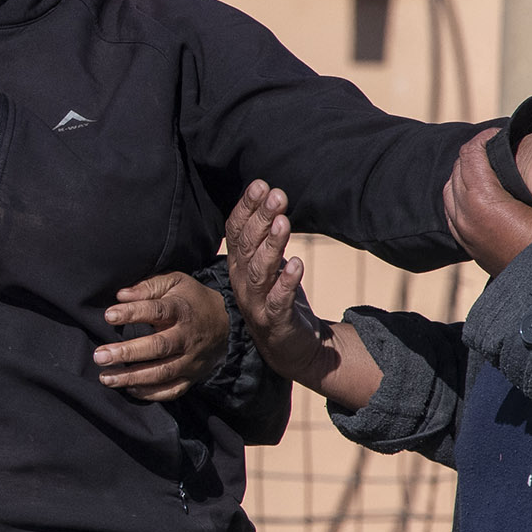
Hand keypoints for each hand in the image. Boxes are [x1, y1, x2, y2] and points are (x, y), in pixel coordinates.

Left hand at [93, 270, 226, 401]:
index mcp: (182, 310)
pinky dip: (151, 393)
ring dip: (133, 378)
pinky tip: (129, 389)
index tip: (108, 316)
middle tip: (100, 356)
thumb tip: (121, 295)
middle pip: (158, 347)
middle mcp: (187, 337)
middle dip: (127, 353)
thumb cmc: (190, 300)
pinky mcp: (192, 377)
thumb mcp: (175, 283)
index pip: (157, 311)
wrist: (227, 323)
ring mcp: (191, 360)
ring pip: (162, 373)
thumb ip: (148, 286)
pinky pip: (172, 390)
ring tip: (105, 378)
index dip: (133, 313)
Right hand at [219, 181, 384, 411]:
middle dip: (260, 218)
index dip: (246, 208)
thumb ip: (265, 235)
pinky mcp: (275, 321)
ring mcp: (257, 302)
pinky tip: (296, 264)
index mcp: (239, 265)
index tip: (260, 184)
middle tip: (276, 194)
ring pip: (259, 271)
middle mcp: (242, 281)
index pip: (236, 232)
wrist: (290, 347)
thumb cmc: (278, 298)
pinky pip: (278, 300)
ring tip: (282, 222)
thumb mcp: (269, 264)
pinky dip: (286, 282)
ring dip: (270, 246)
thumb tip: (269, 194)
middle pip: (247, 246)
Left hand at [445, 127, 531, 274]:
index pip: (470, 155)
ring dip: (464, 175)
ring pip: (451, 190)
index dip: (483, 140)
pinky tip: (478, 194)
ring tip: (486, 168)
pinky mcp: (465, 242)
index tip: (497, 134)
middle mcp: (464, 213)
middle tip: (493, 148)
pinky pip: (451, 210)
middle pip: (458, 170)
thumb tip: (517, 161)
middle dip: (473, 155)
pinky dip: (460, 196)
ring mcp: (461, 229)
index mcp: (481, 198)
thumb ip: (521, 181)